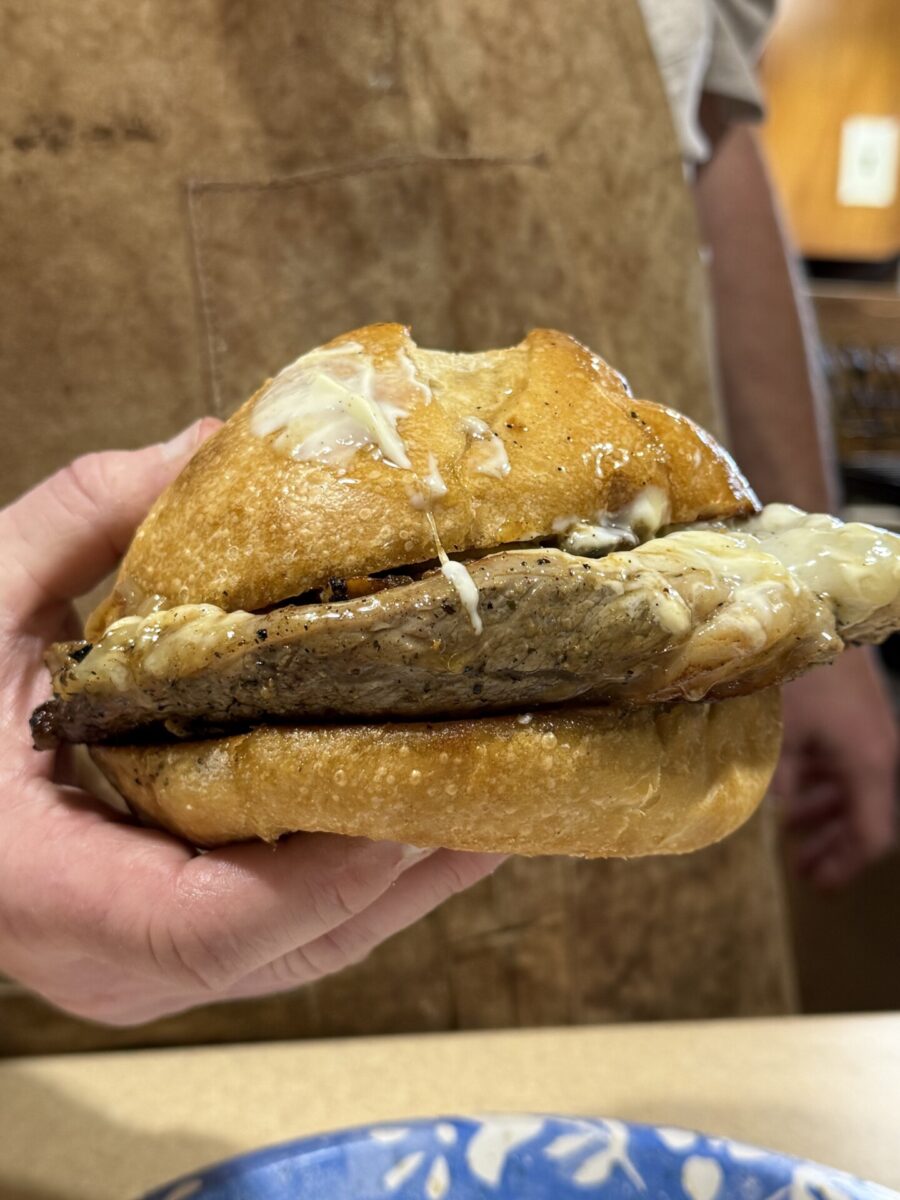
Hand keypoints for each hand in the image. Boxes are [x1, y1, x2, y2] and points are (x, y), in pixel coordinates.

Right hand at [0, 423, 500, 1024]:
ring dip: (416, 876)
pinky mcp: (171, 959)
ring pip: (314, 951)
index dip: (335, 866)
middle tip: (509, 766)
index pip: (215, 920)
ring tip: (502, 791)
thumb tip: (211, 441)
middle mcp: (107, 962)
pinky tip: (431, 817)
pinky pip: (295, 936)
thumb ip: (83, 520)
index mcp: (42, 883)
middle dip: (415, 860)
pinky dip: (372, 881)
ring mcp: (143, 975)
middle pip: (302, 942)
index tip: (421, 790)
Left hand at [775, 646, 897, 889]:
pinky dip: (821, 783)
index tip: (815, 886)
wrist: (816, 610)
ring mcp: (865, 733)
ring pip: (852, 789)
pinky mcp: (851, 714)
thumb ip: (776, 779)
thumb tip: (769, 811)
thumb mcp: (780, 733)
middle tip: (798, 867)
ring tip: (790, 830)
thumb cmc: (796, 673)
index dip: (842, 866)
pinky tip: (791, 788)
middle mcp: (875, 753)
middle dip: (830, 845)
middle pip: (862, 817)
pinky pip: (844, 763)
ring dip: (823, 813)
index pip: (869, 836)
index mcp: (867, 766)